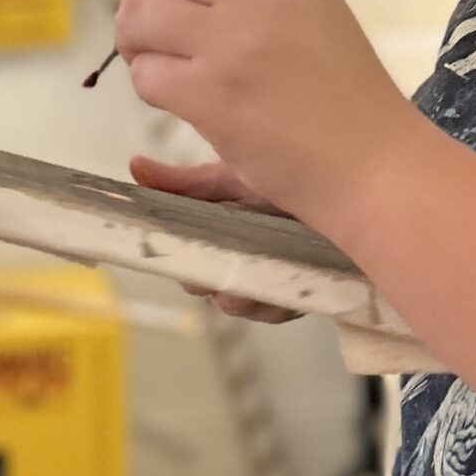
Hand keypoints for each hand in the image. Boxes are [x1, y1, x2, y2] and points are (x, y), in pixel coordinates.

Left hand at [115, 0, 426, 236]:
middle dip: (137, 1)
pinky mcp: (214, 95)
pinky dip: (149, 88)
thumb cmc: (341, 91)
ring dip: (134, 42)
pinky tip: (178, 100)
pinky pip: (146, 74)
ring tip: (159, 64)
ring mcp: (236, 42)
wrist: (374, 163)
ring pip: (137, 15)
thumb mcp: (312, 6)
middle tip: (154, 37)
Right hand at [129, 153, 299, 322]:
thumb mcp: (230, 178)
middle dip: (210, 280)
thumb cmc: (283, 179)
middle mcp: (236, 263)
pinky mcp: (297, 294)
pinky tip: (286, 287)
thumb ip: (182, 183)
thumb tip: (135, 165)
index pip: (184, 261)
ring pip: (239, 304)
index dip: (180, 262)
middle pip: (207, 287)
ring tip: (256, 276)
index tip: (181, 256)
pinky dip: (277, 303)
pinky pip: (276, 310)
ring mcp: (265, 281)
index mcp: (215, 236)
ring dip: (243, 295)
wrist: (340, 187)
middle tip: (222, 265)